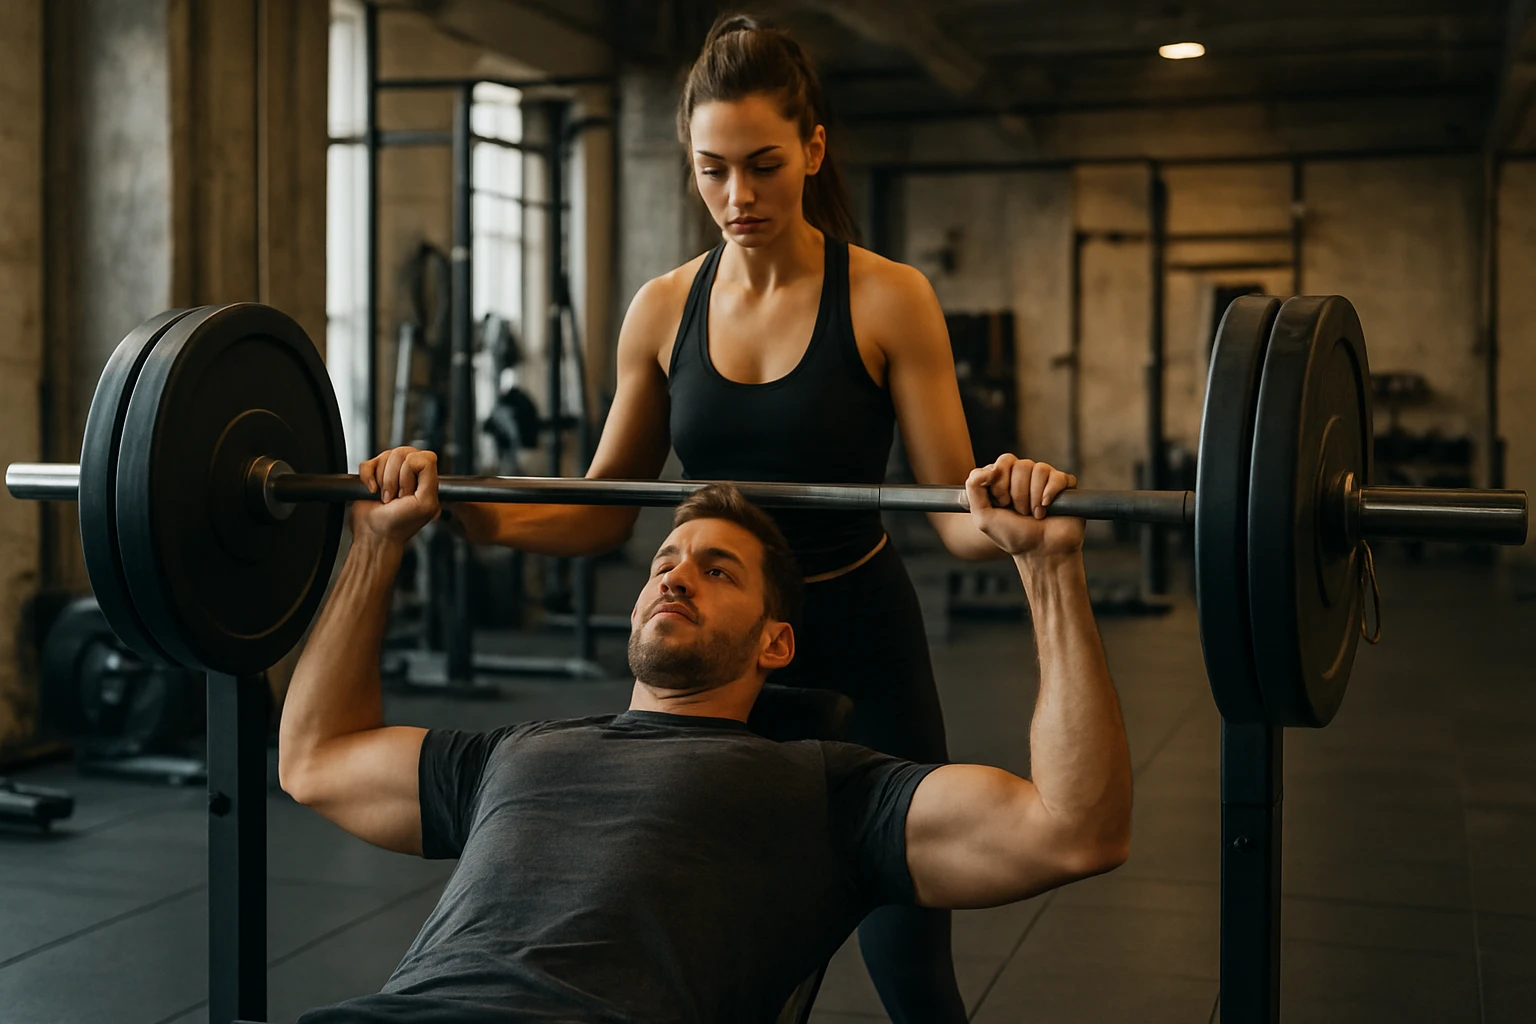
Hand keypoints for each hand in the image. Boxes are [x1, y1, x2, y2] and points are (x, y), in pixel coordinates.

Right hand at [352, 447, 440, 543]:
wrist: (375, 535)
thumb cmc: (400, 525)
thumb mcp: (426, 502)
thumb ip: (429, 476)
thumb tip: (416, 458)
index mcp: (426, 479)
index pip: (421, 456)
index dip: (411, 473)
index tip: (409, 493)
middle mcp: (409, 473)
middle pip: (402, 453)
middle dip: (396, 479)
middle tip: (397, 498)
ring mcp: (390, 473)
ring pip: (385, 456)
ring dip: (384, 481)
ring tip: (386, 498)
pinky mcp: (372, 475)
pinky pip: (368, 463)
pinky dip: (368, 478)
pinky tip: (373, 492)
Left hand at [964, 455, 1082, 556]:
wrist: (1041, 552)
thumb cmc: (1013, 536)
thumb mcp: (983, 516)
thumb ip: (973, 489)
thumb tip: (985, 469)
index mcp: (1005, 480)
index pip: (1003, 462)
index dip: (1001, 482)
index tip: (1002, 503)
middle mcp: (1025, 477)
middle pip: (1021, 465)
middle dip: (1018, 493)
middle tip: (1020, 512)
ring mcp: (1045, 480)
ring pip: (1039, 470)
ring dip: (1033, 497)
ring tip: (1034, 514)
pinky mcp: (1064, 486)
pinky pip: (1057, 476)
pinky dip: (1050, 493)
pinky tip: (1046, 507)